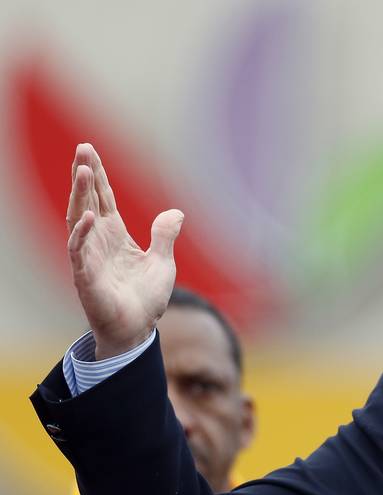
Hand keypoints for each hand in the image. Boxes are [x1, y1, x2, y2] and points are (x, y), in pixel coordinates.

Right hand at [65, 142, 183, 358]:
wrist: (138, 329)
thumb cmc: (146, 299)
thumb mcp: (163, 263)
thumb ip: (165, 236)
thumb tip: (176, 213)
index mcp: (115, 236)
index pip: (103, 199)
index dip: (97, 176)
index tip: (89, 151)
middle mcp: (98, 242)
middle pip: (87, 201)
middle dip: (84, 175)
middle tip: (81, 148)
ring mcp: (89, 257)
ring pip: (78, 219)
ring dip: (79, 195)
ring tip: (81, 170)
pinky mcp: (86, 277)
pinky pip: (79, 252)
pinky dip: (82, 234)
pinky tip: (89, 216)